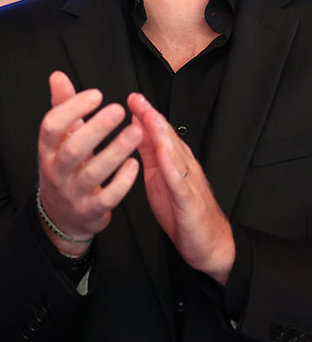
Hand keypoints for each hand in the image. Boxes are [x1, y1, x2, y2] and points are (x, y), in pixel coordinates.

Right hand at [38, 72, 141, 250]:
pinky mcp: (91, 211)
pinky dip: (122, 181)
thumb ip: (61, 107)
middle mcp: (56, 172)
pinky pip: (108, 197)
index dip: (72, 109)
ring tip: (136, 132)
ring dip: (116, 151)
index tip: (96, 94)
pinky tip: (135, 163)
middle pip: (73, 149)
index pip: (51, 126)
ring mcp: (73, 193)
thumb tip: (58, 75)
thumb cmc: (65, 168)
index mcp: (47, 150)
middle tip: (119, 109)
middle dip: (96, 129)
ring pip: (93, 173)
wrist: (62, 216)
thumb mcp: (59, 140)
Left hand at [127, 93, 234, 284]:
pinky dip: (172, 168)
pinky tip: (163, 155)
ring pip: (176, 154)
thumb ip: (150, 154)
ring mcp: (189, 182)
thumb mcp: (159, 178)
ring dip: (162, 135)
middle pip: (168, 137)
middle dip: (152, 117)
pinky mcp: (190, 202)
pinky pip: (180, 183)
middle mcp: (184, 167)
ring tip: (149, 117)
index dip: (147, 114)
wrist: (210, 244)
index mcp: (174, 162)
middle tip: (137, 99)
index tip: (132, 97)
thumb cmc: (182, 212)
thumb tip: (136, 130)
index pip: (160, 133)